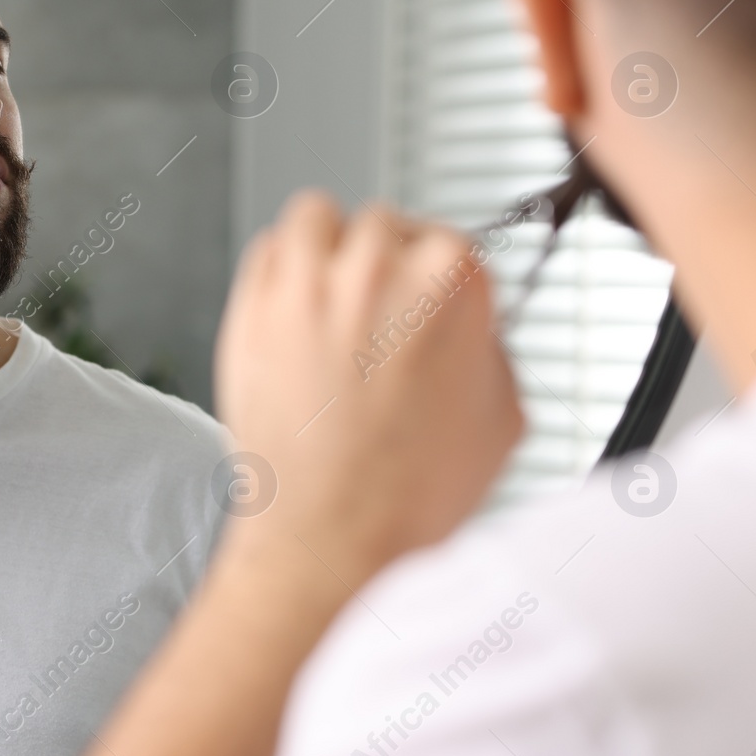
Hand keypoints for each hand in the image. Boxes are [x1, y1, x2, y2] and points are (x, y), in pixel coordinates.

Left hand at [214, 191, 523, 577]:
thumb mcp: (505, 418)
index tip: (428, 310)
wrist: (331, 538)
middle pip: (384, 225)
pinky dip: (280, 271)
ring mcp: (306, 284)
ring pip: (317, 217)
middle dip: (386, 265)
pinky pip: (265, 251)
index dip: (440, 282)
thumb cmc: (412, 492)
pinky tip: (295, 313)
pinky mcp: (250, 309)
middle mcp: (376, 267)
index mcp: (452, 281)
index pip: (449, 241)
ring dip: (328, 247)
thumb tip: (471, 327)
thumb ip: (491, 349)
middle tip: (382, 315)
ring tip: (333, 297)